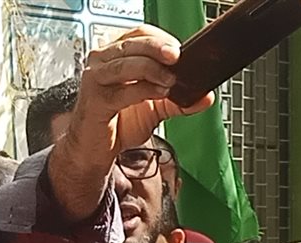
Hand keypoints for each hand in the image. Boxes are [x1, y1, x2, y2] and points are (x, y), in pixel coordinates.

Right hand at [67, 25, 213, 165]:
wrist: (95, 150)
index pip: (140, 33)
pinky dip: (143, 90)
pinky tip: (159, 93)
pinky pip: (122, 91)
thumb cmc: (118, 123)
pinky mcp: (95, 100)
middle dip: (158, 48)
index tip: (180, 50)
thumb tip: (205, 97)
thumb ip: (178, 101)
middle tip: (178, 56)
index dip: (161, 39)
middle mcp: (102, 61)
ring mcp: (96, 79)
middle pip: (133, 43)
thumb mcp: (154, 109)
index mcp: (116, 54)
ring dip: (152, 69)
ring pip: (126, 64)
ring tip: (171, 80)